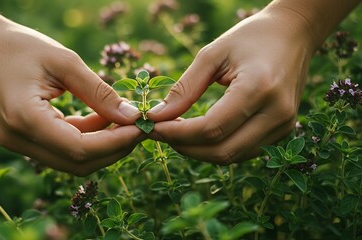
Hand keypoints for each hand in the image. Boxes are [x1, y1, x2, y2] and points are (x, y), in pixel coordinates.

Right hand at [0, 20, 142, 175]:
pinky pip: (62, 149)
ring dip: (102, 145)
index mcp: (24, 119)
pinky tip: (102, 119)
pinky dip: (86, 138)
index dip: (115, 143)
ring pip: (71, 160)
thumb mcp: (66, 63)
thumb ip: (100, 93)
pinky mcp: (23, 140)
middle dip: (113, 149)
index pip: (79, 149)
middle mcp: (17, 140)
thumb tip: (132, 117)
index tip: (141, 129)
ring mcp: (17, 143)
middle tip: (139, 129)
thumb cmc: (23, 47)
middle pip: (77, 163)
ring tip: (124, 121)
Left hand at [147, 7, 314, 163]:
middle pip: (221, 151)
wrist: (294, 34)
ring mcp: (284, 125)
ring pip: (232, 157)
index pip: (211, 128)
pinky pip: (243, 151)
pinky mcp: (283, 131)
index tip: (151, 127)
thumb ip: (185, 88)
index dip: (177, 133)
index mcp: (259, 88)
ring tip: (175, 133)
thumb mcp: (213, 54)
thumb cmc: (250, 38)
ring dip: (198, 151)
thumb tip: (157, 116)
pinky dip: (217, 148)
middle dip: (184, 146)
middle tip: (158, 132)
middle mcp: (276, 113)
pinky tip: (198, 135)